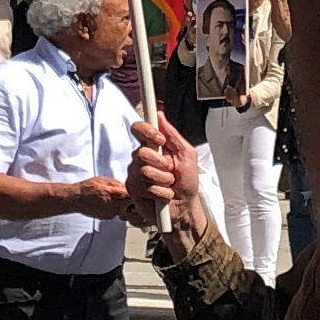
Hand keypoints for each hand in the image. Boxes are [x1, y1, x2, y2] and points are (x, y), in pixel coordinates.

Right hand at [69, 174, 135, 220]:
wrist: (76, 198)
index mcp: (116, 194)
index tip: (140, 195)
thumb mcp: (106, 180)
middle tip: (135, 201)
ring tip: (122, 202)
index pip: (135, 197)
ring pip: (126, 213)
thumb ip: (119, 184)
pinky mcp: (107, 218)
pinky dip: (116, 210)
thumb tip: (128, 187)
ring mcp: (111, 213)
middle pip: (134, 209)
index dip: (139, 196)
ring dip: (127, 208)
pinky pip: (116, 214)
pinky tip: (110, 204)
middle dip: (135, 205)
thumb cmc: (89, 187)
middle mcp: (115, 205)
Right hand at [127, 113, 203, 228]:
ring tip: (169, 184)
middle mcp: (140, 158)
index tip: (160, 139)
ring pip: (145, 171)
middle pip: (141, 152)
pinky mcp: (133, 190)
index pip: (139, 129)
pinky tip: (164, 195)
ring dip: (164, 180)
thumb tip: (159, 114)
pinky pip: (147, 188)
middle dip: (162, 163)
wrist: (185, 206)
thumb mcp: (186, 154)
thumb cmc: (186, 181)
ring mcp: (135, 174)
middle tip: (171, 170)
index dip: (147, 131)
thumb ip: (173, 135)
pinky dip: (162, 193)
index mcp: (153, 146)